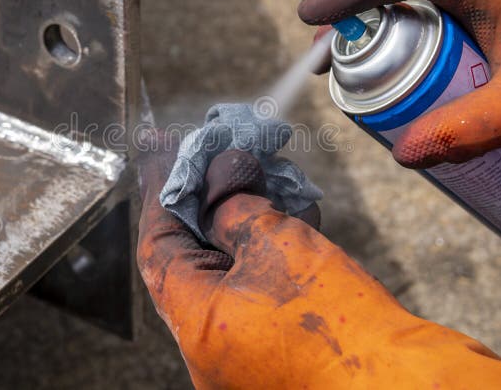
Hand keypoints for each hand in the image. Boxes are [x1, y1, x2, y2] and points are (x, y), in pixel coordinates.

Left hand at [137, 134, 500, 388]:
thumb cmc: (342, 331)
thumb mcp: (276, 246)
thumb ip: (234, 204)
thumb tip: (221, 175)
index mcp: (195, 323)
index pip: (158, 243)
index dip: (162, 188)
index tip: (162, 147)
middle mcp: (209, 346)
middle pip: (192, 254)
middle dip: (208, 198)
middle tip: (218, 154)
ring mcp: (244, 353)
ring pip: (230, 269)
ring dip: (245, 219)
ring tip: (265, 174)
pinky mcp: (281, 351)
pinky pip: (259, 290)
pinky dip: (269, 251)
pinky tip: (294, 213)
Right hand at [298, 0, 500, 167]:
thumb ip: (470, 130)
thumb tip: (402, 154)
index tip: (313, 14)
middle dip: (351, 14)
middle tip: (319, 57)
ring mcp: (480, 14)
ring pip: (411, 11)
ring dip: (373, 36)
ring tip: (343, 74)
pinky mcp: (482, 37)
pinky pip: (429, 35)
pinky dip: (399, 54)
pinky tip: (390, 85)